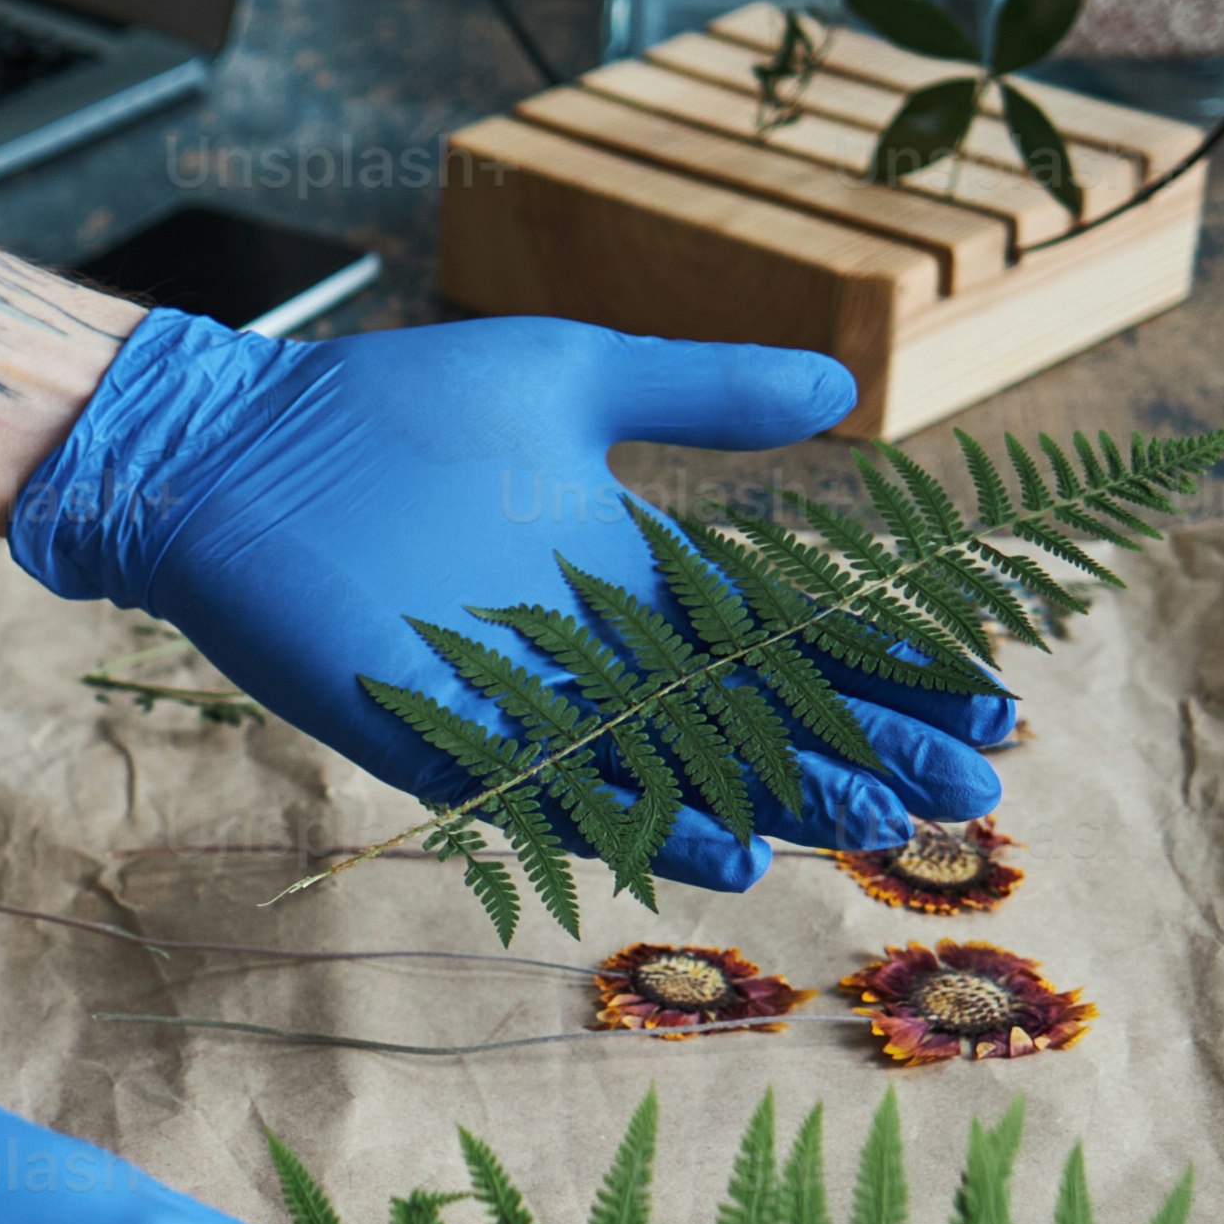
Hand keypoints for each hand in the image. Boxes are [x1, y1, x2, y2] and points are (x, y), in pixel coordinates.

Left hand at [5, 310, 1007, 888]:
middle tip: (967, 797)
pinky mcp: (439, 732)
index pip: (786, 636)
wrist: (239, 445)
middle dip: (860, 753)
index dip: (882, 671)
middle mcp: (591, 652)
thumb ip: (701, 390)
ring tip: (872, 830)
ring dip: (777, 800)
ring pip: (676, 769)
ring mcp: (520, 700)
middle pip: (755, 716)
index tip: (985, 701)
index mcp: (633, 573)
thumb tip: (842, 388)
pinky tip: (718, 845)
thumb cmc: (396, 407)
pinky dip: (637, 819)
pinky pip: (555, 794)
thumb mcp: (575, 378)